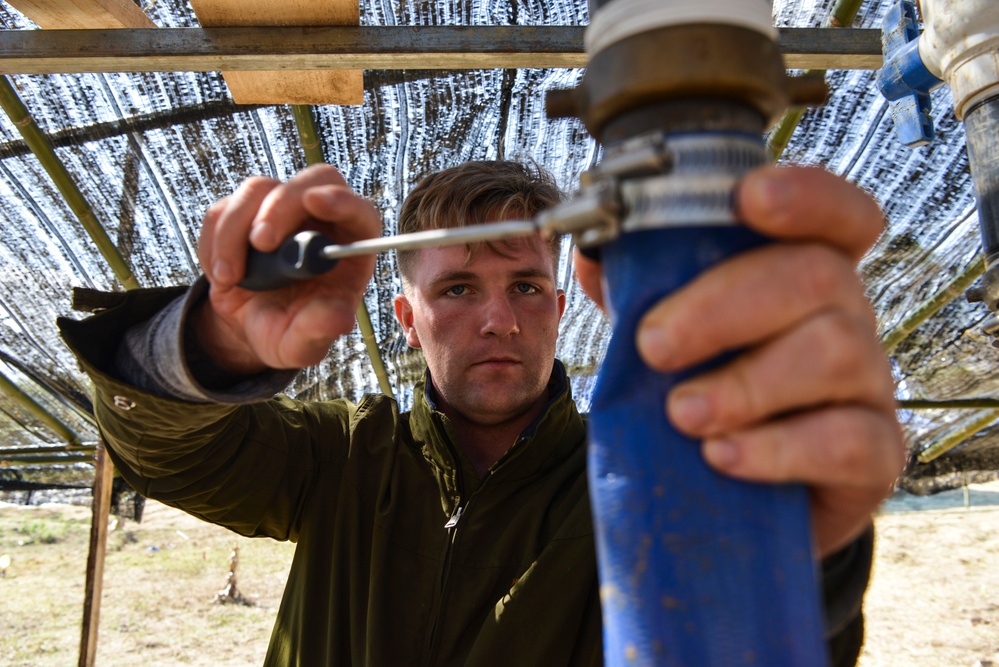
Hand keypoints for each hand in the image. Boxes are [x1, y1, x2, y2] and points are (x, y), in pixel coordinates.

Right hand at [194, 164, 380, 371]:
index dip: (343, 200)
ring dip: (235, 231)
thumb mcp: (304, 345)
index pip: (360, 211)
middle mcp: (321, 220)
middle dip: (282, 205)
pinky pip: (222, 210)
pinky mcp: (245, 212)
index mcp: (351, 248)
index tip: (316, 201)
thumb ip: (319, 331)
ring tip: (229, 278)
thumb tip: (339, 318)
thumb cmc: (291, 333)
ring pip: (259, 190)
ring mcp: (282, 210)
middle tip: (262, 243)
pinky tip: (222, 276)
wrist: (252, 329)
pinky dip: (213, 243)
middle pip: (311, 181)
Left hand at [575, 166, 904, 556]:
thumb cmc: (708, 394)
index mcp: (805, 274)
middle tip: (654, 346)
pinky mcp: (877, 456)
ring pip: (835, 351)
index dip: (807, 196)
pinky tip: (723, 457)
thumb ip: (638, 292)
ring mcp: (870, 385)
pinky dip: (778, 449)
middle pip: (817, 275)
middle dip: (722, 306)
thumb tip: (594, 255)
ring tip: (682, 414)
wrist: (740, 498)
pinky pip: (850, 441)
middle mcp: (850, 317)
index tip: (748, 198)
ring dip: (745, 382)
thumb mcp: (670, 335)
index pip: (838, 215)